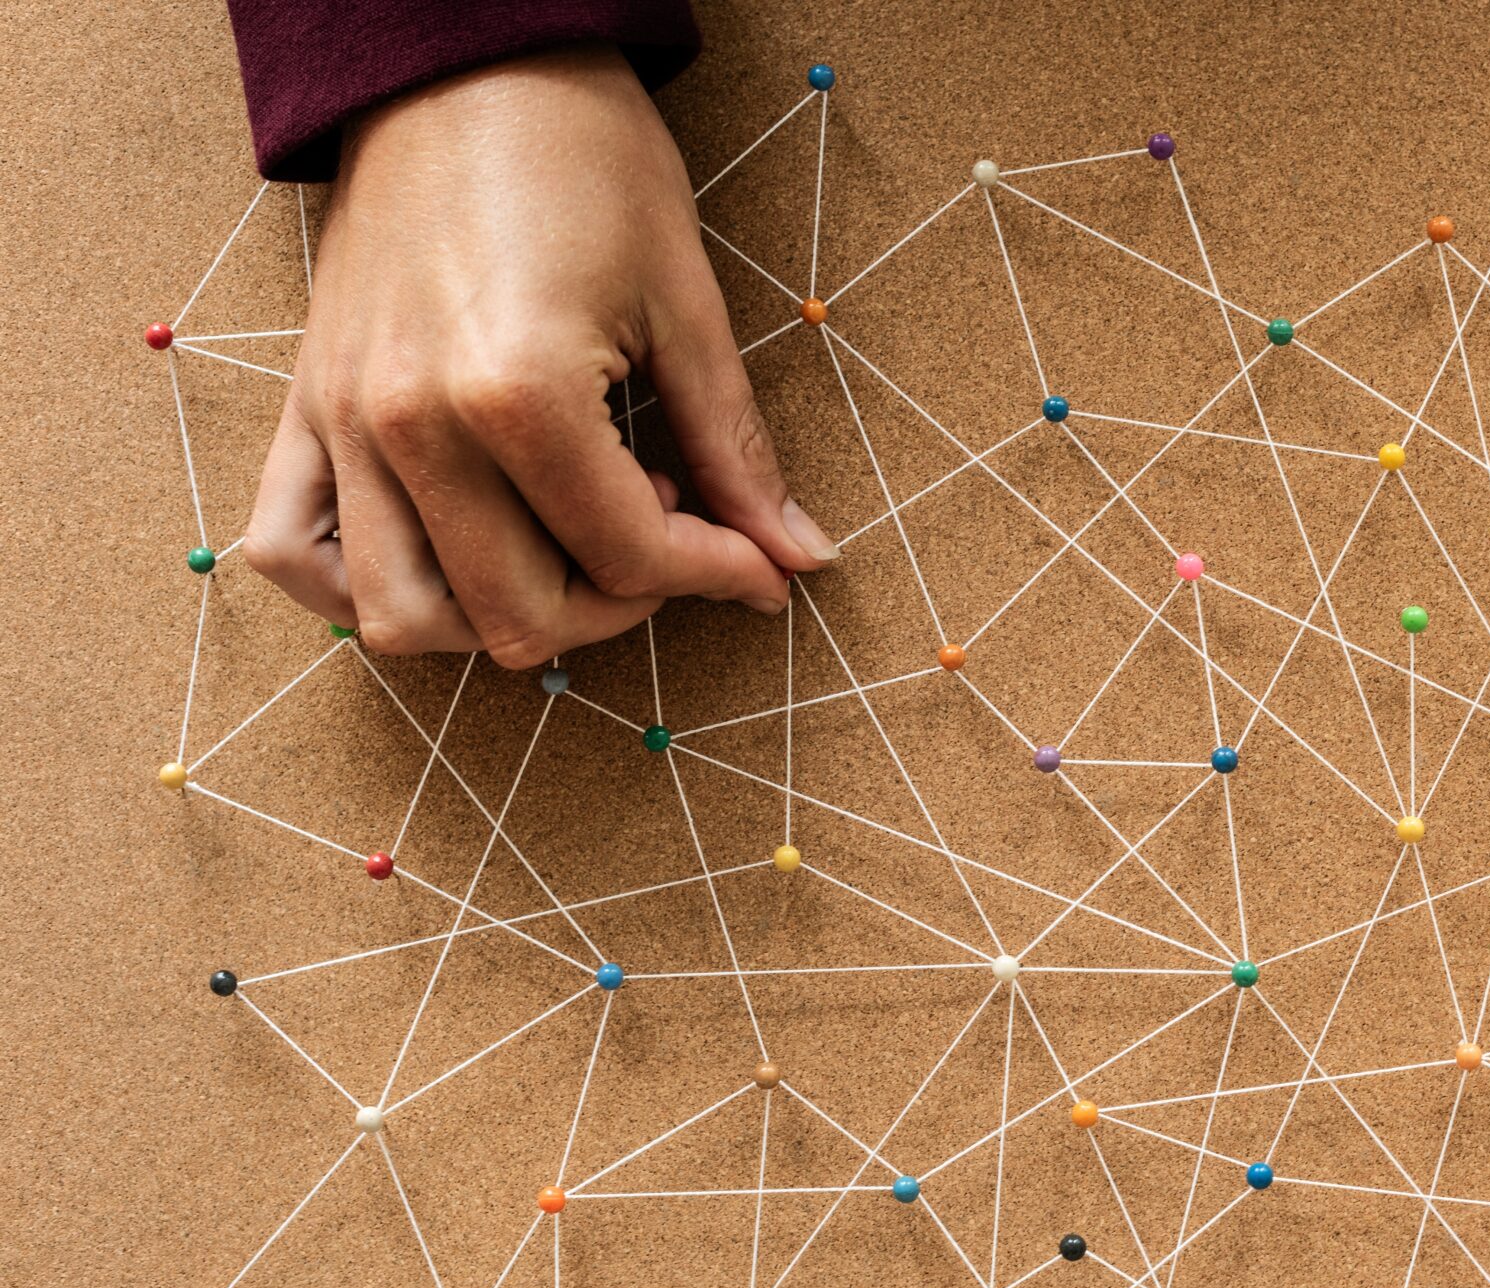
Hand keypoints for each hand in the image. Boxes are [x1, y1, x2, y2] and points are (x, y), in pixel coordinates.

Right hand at [243, 46, 837, 666]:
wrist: (466, 66)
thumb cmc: (584, 161)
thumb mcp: (686, 305)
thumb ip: (736, 450)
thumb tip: (798, 556)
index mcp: (516, 394)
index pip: (628, 557)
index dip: (717, 574)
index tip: (760, 565)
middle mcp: (412, 425)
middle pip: (518, 616)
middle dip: (618, 606)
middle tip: (666, 534)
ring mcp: (344, 422)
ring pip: (403, 616)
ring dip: (497, 616)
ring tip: (561, 536)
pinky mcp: (305, 406)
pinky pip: (288, 550)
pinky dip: (361, 584)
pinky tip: (448, 550)